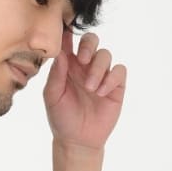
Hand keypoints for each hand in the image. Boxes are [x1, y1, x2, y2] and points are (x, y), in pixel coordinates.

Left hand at [43, 27, 126, 154]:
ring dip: (98, 69)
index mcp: (67, 64)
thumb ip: (55, 75)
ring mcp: (101, 74)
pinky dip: (111, 78)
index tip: (65, 30)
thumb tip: (60, 54)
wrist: (78, 140)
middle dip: (88, 45)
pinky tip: (101, 92)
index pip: (68, 41)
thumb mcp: (52, 97)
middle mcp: (85, 66)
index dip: (67, 32)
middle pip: (91, 40)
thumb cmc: (61, 117)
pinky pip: (119, 70)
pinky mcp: (116, 86)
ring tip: (90, 89)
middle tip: (82, 60)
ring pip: (105, 54)